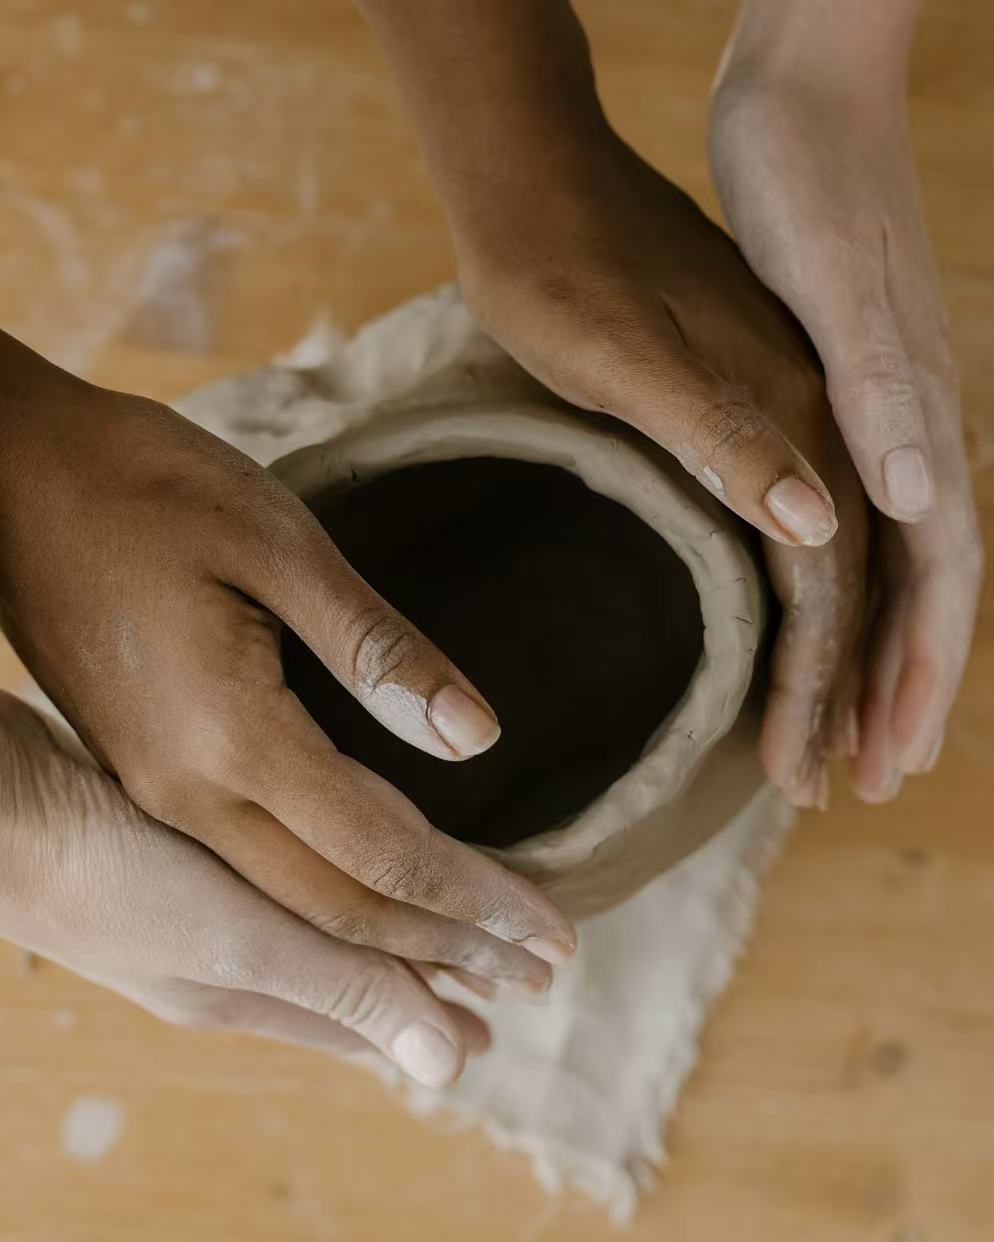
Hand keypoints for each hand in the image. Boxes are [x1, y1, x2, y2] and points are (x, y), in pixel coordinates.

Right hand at [0, 333, 571, 990]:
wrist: (2, 470)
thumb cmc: (138, 482)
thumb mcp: (274, 540)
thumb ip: (376, 648)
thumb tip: (477, 736)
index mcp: (227, 736)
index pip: (381, 852)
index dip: (475, 899)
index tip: (554, 936)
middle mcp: (185, 790)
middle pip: (339, 906)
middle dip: (448, 947)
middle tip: (541, 973)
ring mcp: (154, 787)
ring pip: (292, 900)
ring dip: (392, 939)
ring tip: (475, 967)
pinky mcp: (142, 768)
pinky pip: (251, 872)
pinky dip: (330, 903)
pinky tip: (372, 905)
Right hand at [0, 693, 489, 1085]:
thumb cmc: (99, 871)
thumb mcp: (231, 939)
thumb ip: (339, 988)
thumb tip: (451, 1065)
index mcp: (255, 983)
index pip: (390, 995)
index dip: (462, 985)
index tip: (538, 981)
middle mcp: (231, 963)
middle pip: (366, 970)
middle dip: (442, 969)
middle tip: (513, 973)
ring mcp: (199, 913)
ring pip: (331, 931)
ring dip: (392, 933)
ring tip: (443, 940)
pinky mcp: (176, 859)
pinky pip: (286, 888)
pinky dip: (335, 894)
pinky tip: (332, 878)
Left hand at [709, 36, 982, 797]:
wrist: (800, 98)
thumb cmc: (810, 183)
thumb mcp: (834, 284)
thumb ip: (877, 387)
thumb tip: (903, 498)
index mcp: (915, 419)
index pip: (936, 582)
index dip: (914, 680)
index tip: (880, 765)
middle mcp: (911, 429)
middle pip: (923, 593)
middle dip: (897, 693)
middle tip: (860, 780)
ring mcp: (878, 415)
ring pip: (887, 567)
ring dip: (869, 654)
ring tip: (835, 726)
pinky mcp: (836, 396)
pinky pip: (850, 520)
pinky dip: (838, 587)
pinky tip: (808, 610)